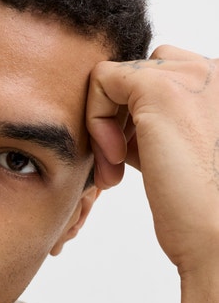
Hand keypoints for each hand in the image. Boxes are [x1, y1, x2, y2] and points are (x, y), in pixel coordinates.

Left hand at [87, 46, 218, 276]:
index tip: (132, 161)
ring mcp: (187, 74)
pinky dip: (95, 119)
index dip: (137, 119)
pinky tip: (113, 160)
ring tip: (114, 170)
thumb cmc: (200, 207)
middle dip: (119, 119)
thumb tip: (121, 123)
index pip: (165, 76)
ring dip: (105, 124)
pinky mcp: (157, 87)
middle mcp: (211, 71)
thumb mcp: (180, 153)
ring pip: (119, 77)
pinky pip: (102, 80)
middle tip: (117, 167)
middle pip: (141, 72)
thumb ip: (159, 128)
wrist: (216, 231)